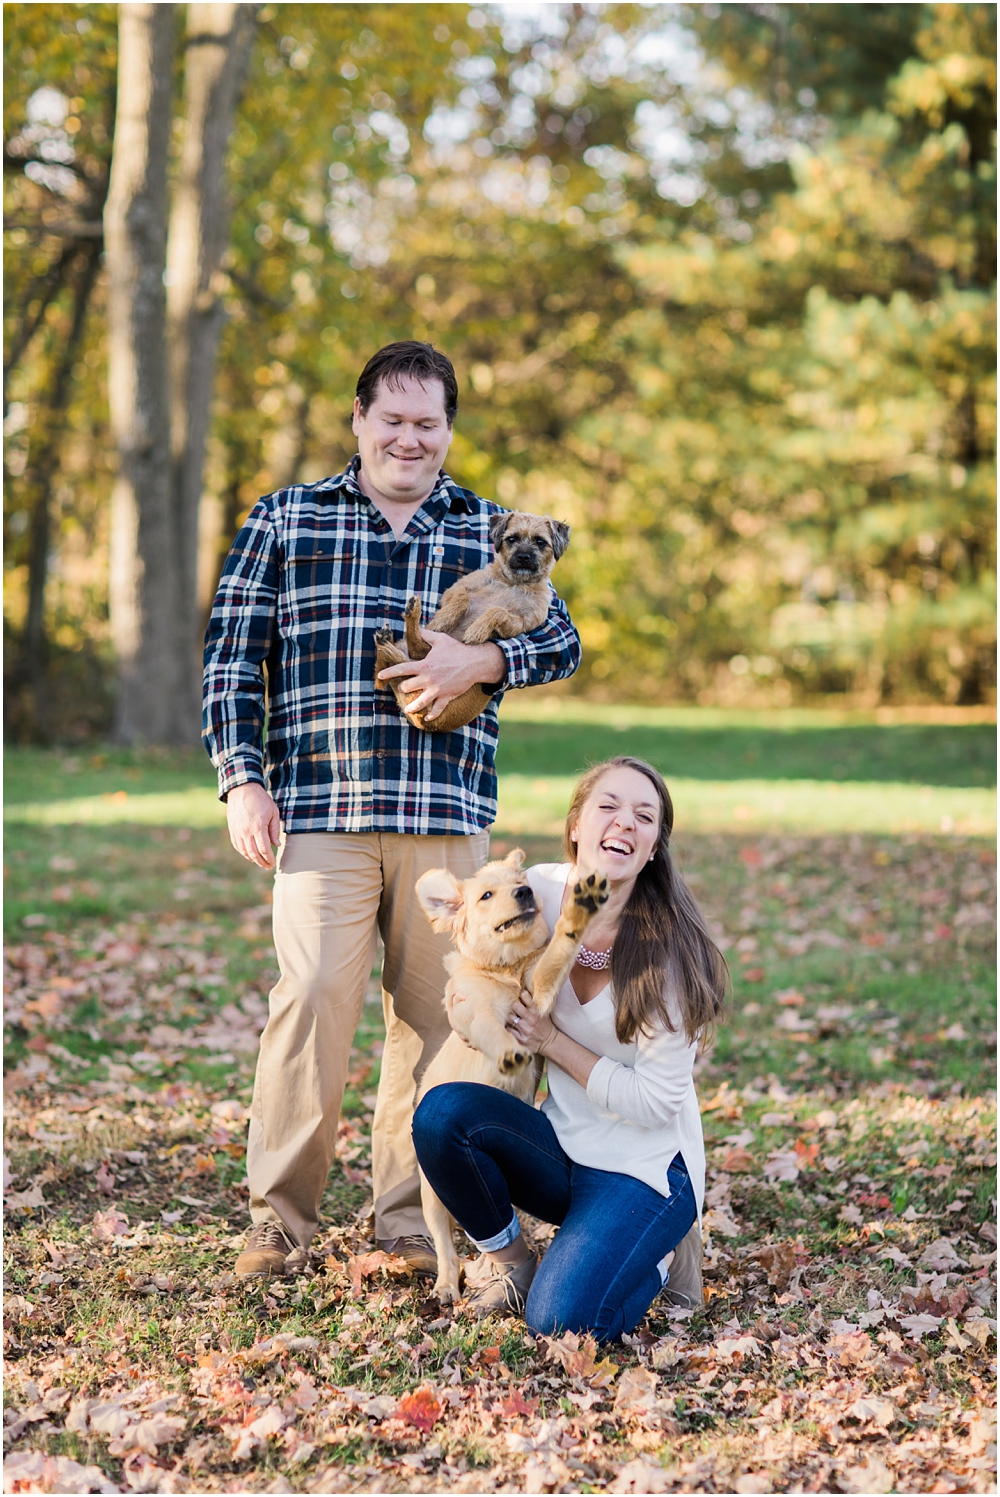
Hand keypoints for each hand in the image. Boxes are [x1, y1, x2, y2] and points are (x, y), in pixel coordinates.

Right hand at [227, 782, 280, 869]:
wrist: (242, 790)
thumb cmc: (261, 800)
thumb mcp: (273, 812)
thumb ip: (274, 830)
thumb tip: (276, 845)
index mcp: (258, 827)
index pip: (264, 849)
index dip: (269, 858)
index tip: (273, 863)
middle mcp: (246, 831)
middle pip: (253, 854)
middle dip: (261, 862)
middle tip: (268, 866)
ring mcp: (238, 831)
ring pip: (244, 851)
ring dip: (253, 860)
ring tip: (260, 863)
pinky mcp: (232, 830)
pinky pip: (237, 846)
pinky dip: (244, 853)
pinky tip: (250, 855)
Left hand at [376, 629, 504, 720]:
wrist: (475, 662)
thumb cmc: (457, 650)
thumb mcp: (440, 639)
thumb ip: (426, 634)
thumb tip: (416, 628)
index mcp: (424, 665)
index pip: (402, 669)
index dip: (389, 673)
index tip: (380, 677)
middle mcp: (429, 679)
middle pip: (407, 687)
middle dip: (403, 688)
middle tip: (403, 688)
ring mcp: (437, 689)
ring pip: (420, 702)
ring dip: (412, 707)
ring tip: (408, 709)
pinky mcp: (447, 696)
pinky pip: (438, 709)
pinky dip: (432, 714)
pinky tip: (427, 717)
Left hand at [507, 993, 558, 1056]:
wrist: (549, 1042)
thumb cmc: (543, 1025)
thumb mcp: (541, 1013)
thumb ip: (532, 1005)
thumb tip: (522, 992)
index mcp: (536, 1012)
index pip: (527, 998)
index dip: (522, 993)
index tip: (520, 993)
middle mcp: (531, 1020)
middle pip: (516, 1006)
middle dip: (514, 1005)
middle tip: (514, 1007)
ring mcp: (526, 1030)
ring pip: (511, 1018)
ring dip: (511, 1017)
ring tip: (513, 1018)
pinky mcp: (521, 1039)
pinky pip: (509, 1030)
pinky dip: (509, 1028)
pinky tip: (512, 1027)